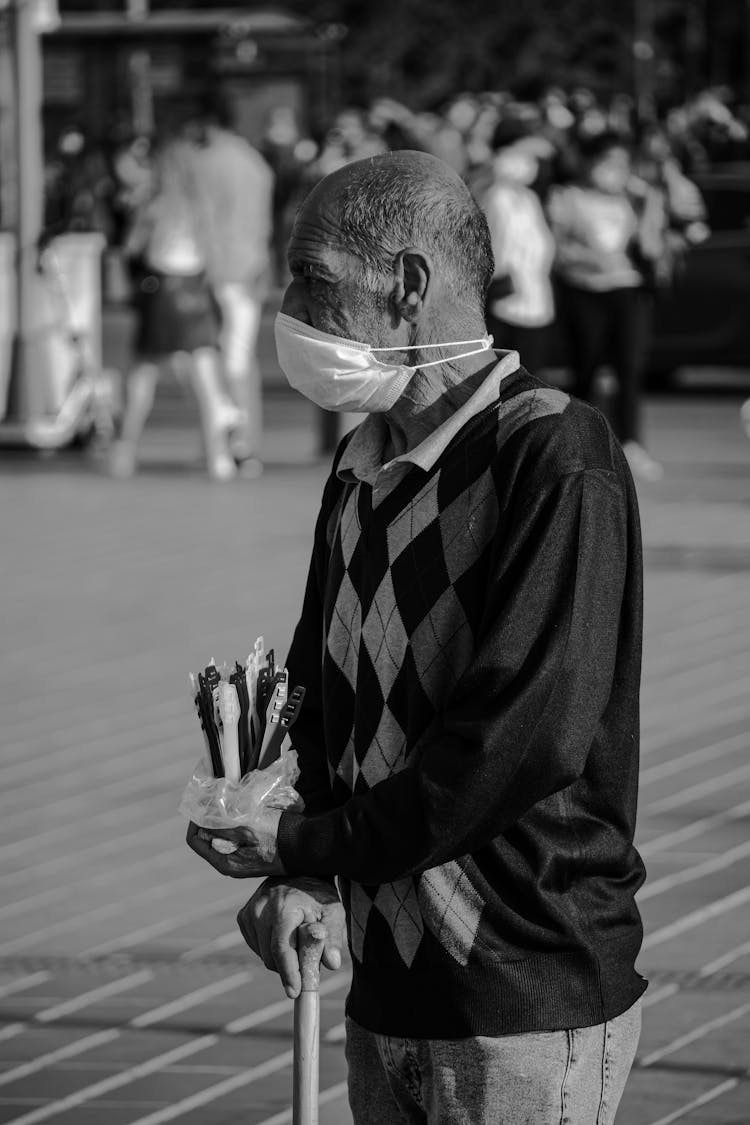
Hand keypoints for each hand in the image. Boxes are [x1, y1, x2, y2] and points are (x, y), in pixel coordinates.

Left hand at [186, 806, 284, 876]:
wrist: (307, 845)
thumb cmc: (277, 837)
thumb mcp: (245, 828)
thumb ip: (220, 825)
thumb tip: (201, 819)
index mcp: (224, 863)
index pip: (195, 841)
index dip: (195, 821)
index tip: (204, 803)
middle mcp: (231, 863)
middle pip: (209, 836)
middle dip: (213, 817)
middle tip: (223, 800)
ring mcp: (243, 858)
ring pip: (225, 833)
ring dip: (228, 817)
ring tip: (238, 804)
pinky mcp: (254, 852)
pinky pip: (239, 834)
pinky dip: (240, 821)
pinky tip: (250, 811)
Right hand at [237, 876, 345, 997]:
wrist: (298, 870)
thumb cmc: (319, 894)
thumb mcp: (333, 912)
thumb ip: (333, 937)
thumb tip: (332, 963)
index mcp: (283, 906)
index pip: (281, 947)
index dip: (288, 972)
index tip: (295, 992)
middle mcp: (260, 908)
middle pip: (271, 956)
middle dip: (290, 966)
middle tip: (309, 960)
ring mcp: (249, 912)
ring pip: (263, 954)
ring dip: (281, 957)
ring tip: (297, 938)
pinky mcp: (243, 917)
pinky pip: (257, 947)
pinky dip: (271, 949)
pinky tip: (283, 934)